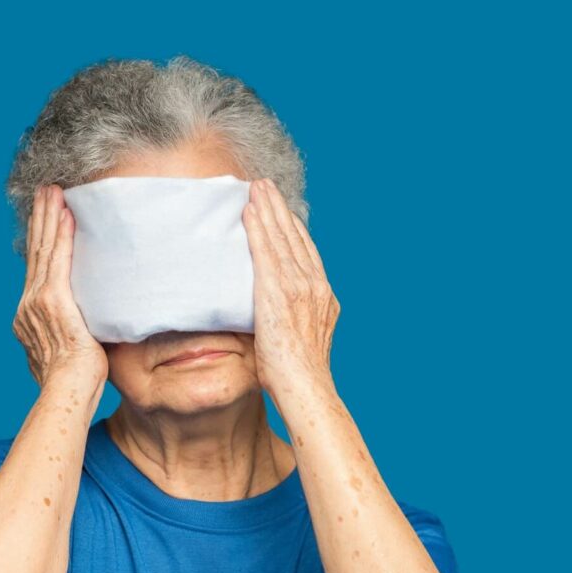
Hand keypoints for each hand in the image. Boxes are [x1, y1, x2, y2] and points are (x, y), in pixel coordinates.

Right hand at [12, 184, 107, 389]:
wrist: (68, 392)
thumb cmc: (76, 381)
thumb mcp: (72, 349)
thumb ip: (76, 331)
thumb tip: (91, 326)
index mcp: (31, 314)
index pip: (38, 267)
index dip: (41, 239)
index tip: (47, 216)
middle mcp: (29, 304)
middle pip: (36, 251)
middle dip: (41, 218)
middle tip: (47, 191)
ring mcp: (38, 300)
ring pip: (44, 249)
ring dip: (49, 217)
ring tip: (55, 191)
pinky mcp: (53, 300)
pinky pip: (57, 259)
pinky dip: (60, 236)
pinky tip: (66, 215)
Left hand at [242, 178, 340, 396]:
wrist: (306, 387)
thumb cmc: (300, 376)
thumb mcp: (305, 340)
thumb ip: (294, 321)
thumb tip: (277, 318)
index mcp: (323, 295)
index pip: (306, 251)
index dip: (293, 228)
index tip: (282, 210)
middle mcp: (314, 285)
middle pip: (295, 237)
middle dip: (279, 209)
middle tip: (266, 185)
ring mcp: (297, 286)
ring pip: (280, 237)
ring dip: (267, 208)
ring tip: (255, 187)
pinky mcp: (276, 291)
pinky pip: (264, 251)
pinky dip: (256, 227)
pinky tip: (248, 210)